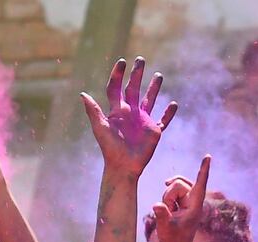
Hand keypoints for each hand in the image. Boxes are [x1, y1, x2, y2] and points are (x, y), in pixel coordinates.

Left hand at [81, 57, 177, 178]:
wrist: (123, 166)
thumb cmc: (109, 148)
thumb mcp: (100, 128)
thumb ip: (93, 111)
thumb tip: (82, 94)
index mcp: (116, 111)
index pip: (115, 88)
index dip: (118, 75)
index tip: (122, 61)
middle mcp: (130, 113)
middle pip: (133, 89)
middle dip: (137, 74)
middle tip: (141, 59)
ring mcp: (142, 121)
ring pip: (149, 100)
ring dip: (154, 88)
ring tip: (159, 74)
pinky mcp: (153, 131)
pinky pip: (163, 120)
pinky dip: (169, 113)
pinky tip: (174, 104)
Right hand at [152, 155, 211, 241]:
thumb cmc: (173, 241)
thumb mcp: (165, 228)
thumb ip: (162, 215)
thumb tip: (157, 205)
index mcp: (195, 206)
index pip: (200, 184)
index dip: (203, 170)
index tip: (207, 156)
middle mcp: (193, 201)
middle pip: (179, 184)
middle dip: (169, 194)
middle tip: (168, 210)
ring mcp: (188, 201)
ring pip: (174, 187)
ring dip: (167, 197)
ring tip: (169, 212)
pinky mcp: (182, 203)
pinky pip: (172, 192)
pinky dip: (167, 197)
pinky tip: (168, 208)